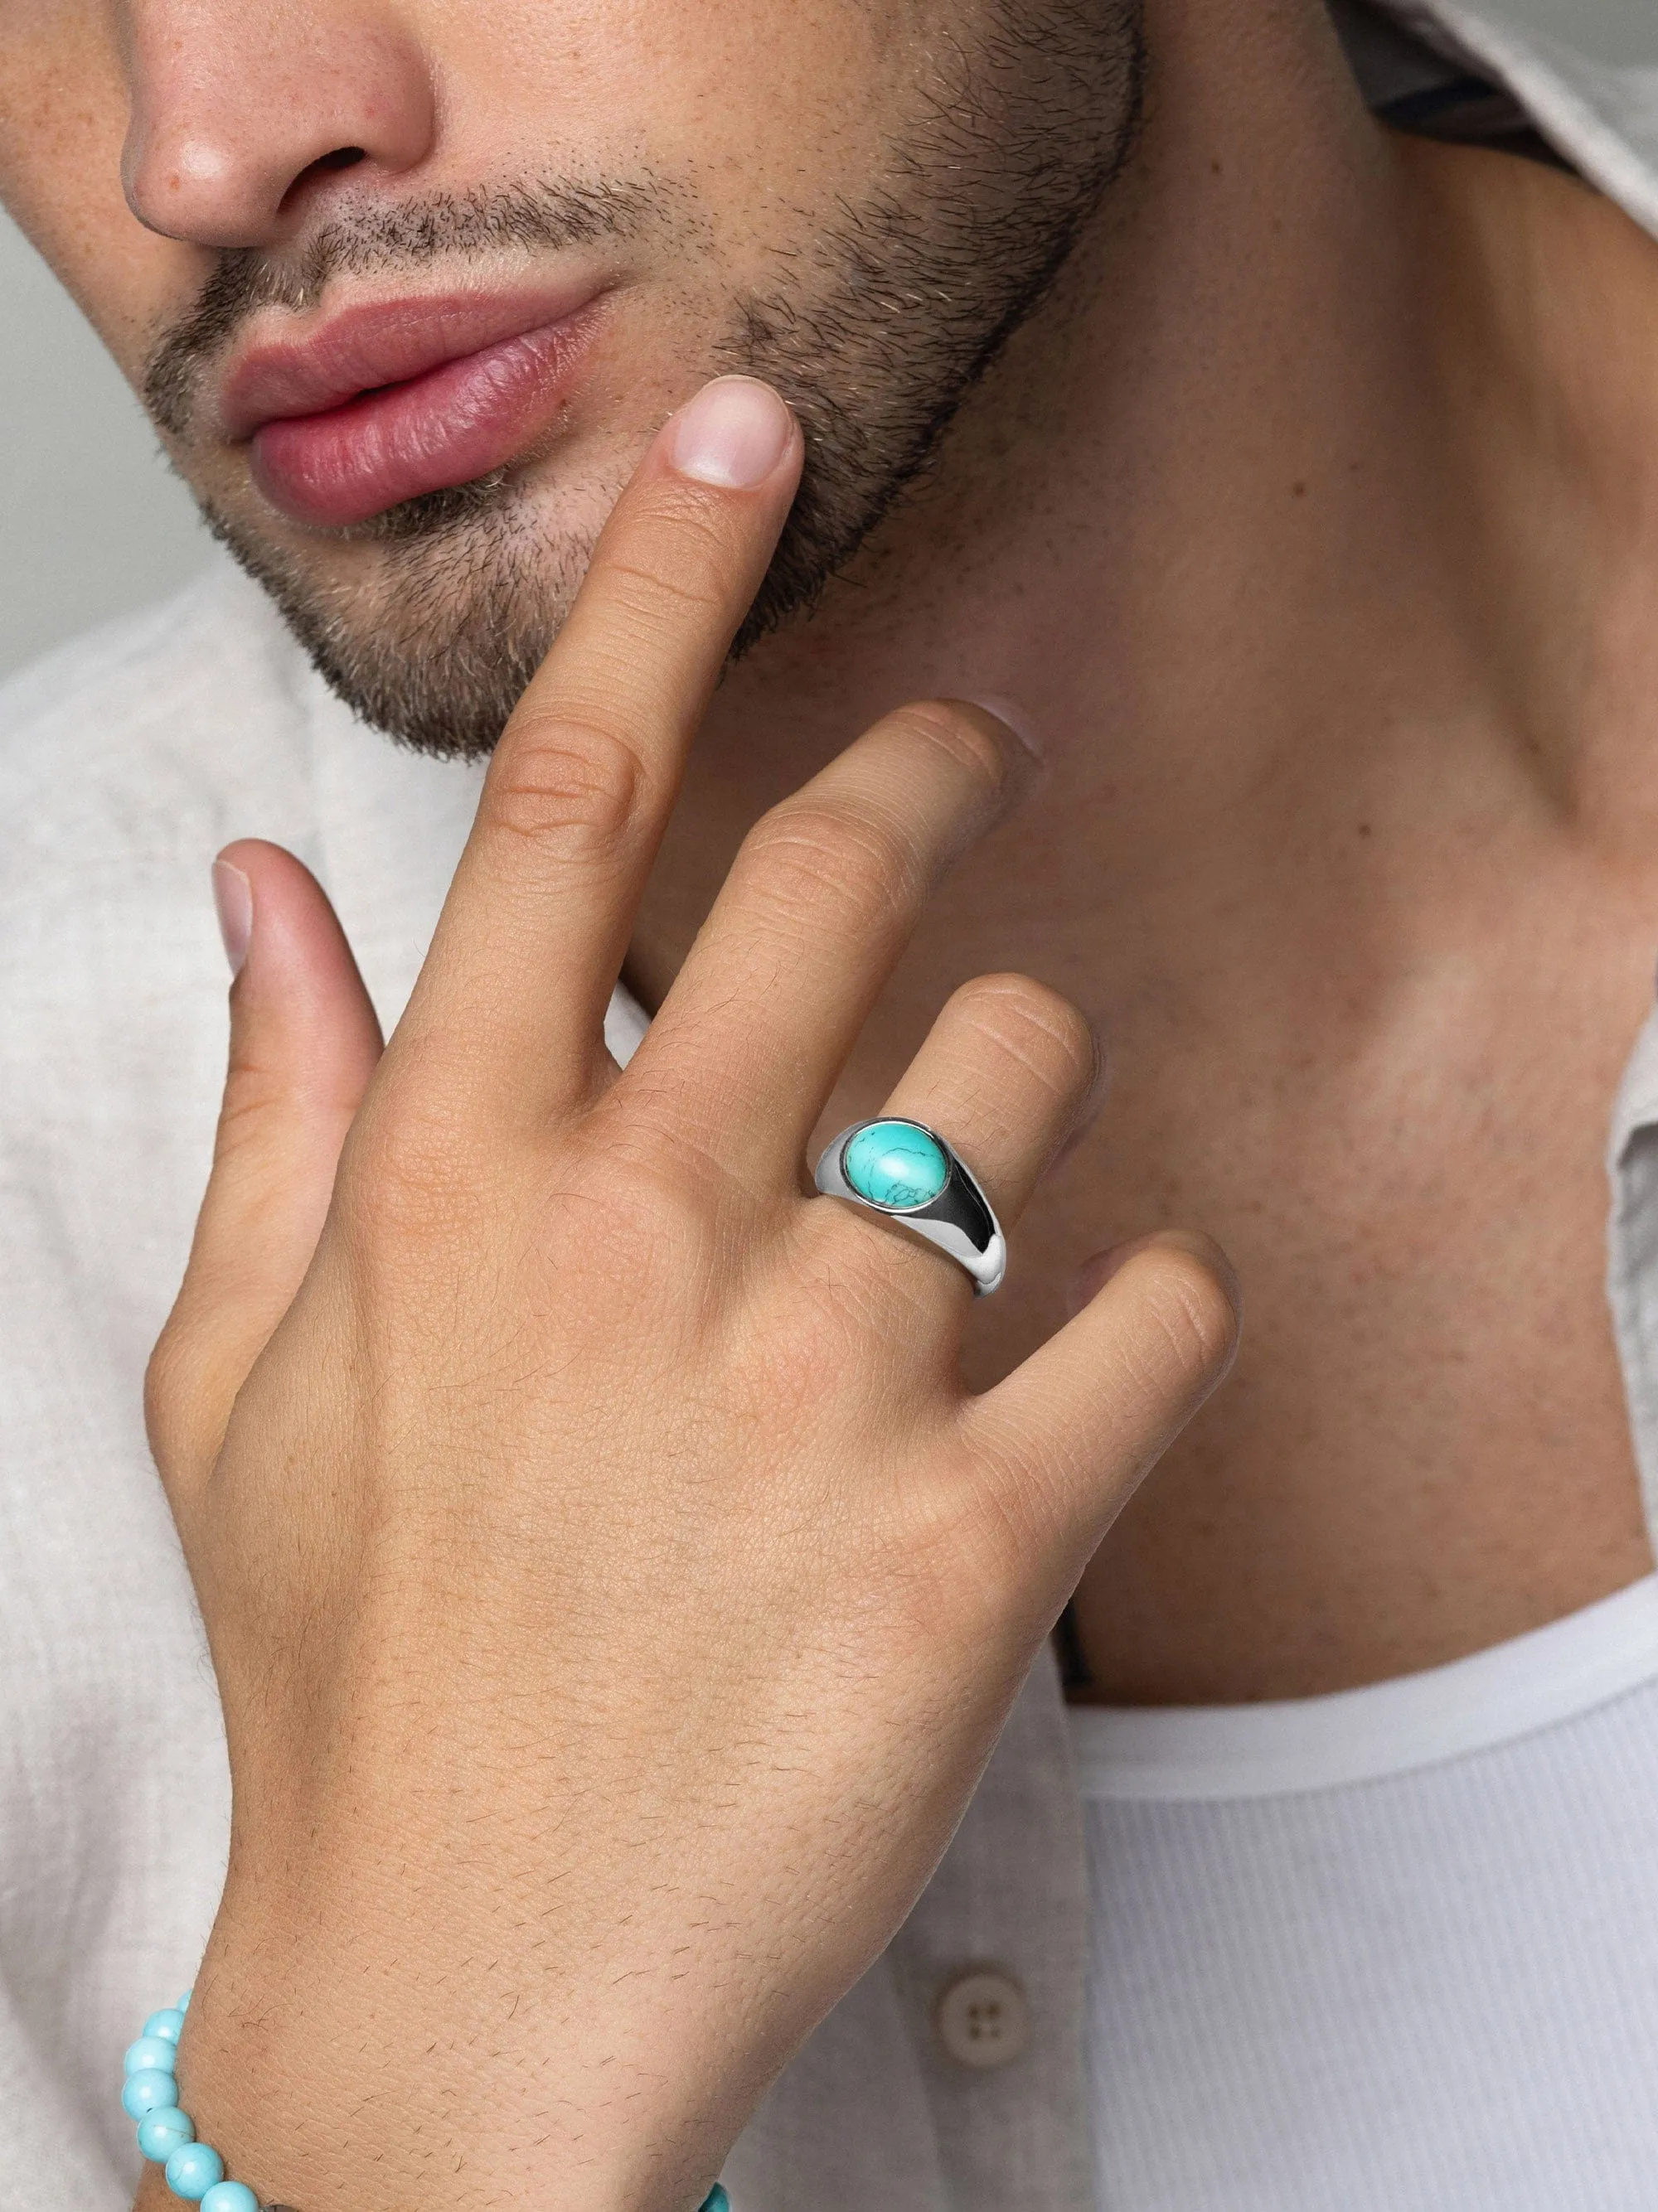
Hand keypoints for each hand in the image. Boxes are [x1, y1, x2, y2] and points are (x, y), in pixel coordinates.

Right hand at [142, 375, 1237, 2211]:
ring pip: (1027, 1066)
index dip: (669, 580)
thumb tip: (256, 894)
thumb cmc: (361, 1677)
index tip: (741, 431)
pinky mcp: (981, 1531)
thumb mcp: (244, 1385)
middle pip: (838, 868)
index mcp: (457, 1181)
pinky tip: (1063, 1373)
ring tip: (966, 1175)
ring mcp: (821, 1376)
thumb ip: (271, 1112)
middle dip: (928, 771)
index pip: (571, 800)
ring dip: (1025, 1076)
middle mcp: (644, 1233)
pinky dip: (1146, 1314)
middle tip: (961, 761)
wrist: (476, 1992)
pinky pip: (1158, 1312)